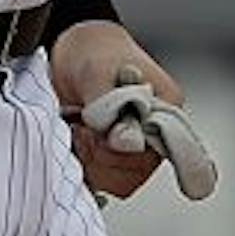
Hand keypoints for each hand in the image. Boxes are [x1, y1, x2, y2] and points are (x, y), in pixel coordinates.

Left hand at [49, 22, 211, 203]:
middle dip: (104, 154)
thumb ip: (110, 105)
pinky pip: (103, 182)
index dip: (131, 148)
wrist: (68, 53)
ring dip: (92, 162)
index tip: (103, 135)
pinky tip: (76, 142)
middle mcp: (156, 132)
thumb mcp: (95, 70)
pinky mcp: (113, 160)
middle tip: (83, 127)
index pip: (165, 149)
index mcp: (166, 106)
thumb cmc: (90, 53)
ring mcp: (136, 149)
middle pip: (138, 170)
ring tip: (79, 131)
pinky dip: (84, 168)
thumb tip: (127, 142)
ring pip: (120, 182)